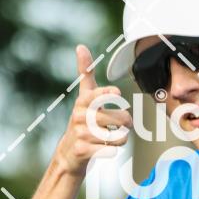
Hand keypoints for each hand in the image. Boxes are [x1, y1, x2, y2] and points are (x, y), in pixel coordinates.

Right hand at [54, 45, 132, 178]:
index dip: (106, 94)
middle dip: (127, 122)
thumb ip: (85, 74)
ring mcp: (79, 133)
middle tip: (128, 125)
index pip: (95, 95)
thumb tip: (80, 46)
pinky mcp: (82, 150)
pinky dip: (113, 151)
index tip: (117, 93)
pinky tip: (108, 149)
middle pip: (114, 118)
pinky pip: (108, 150)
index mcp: (82, 102)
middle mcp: (78, 116)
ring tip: (117, 138)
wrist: (70, 152)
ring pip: (114, 136)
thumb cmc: (82, 120)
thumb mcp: (84, 97)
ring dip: (122, 138)